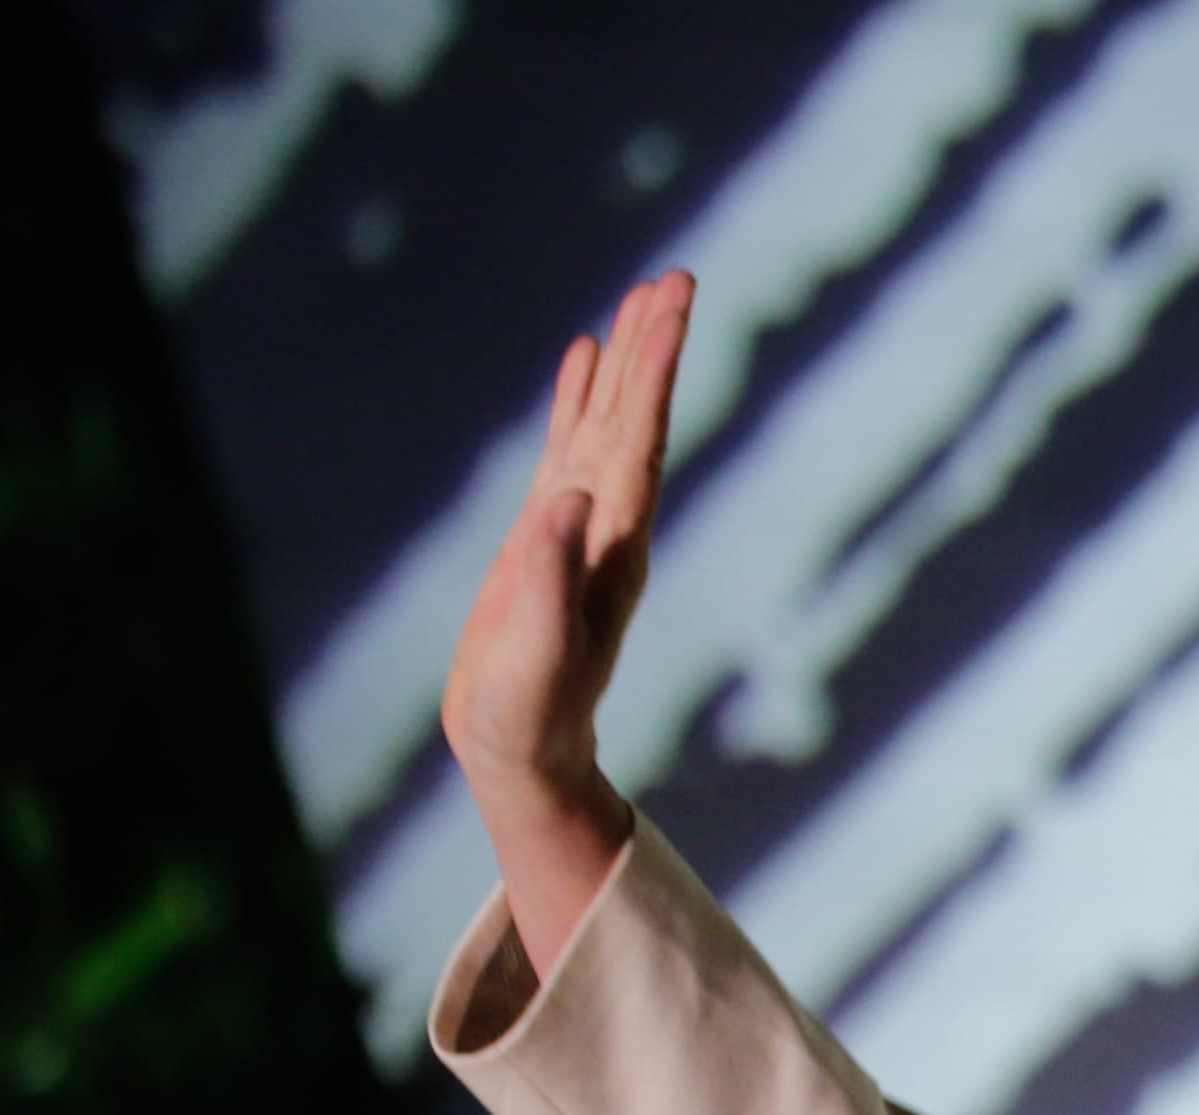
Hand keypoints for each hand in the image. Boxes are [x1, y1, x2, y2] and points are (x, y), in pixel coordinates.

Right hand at [439, 272, 691, 970]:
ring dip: (626, 362)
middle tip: (676, 277)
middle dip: (654, 349)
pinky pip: (569, 445)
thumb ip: (547, 579)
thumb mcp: (533, 654)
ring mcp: (580, 526)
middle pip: (637, 420)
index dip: (654, 375)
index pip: (640, 443)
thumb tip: (567, 498)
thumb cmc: (527, 715)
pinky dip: (580, 398)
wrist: (522, 753)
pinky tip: (585, 357)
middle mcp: (609, 526)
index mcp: (613, 547)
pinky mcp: (547, 533)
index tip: (670, 312)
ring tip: (642, 296)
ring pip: (608, 422)